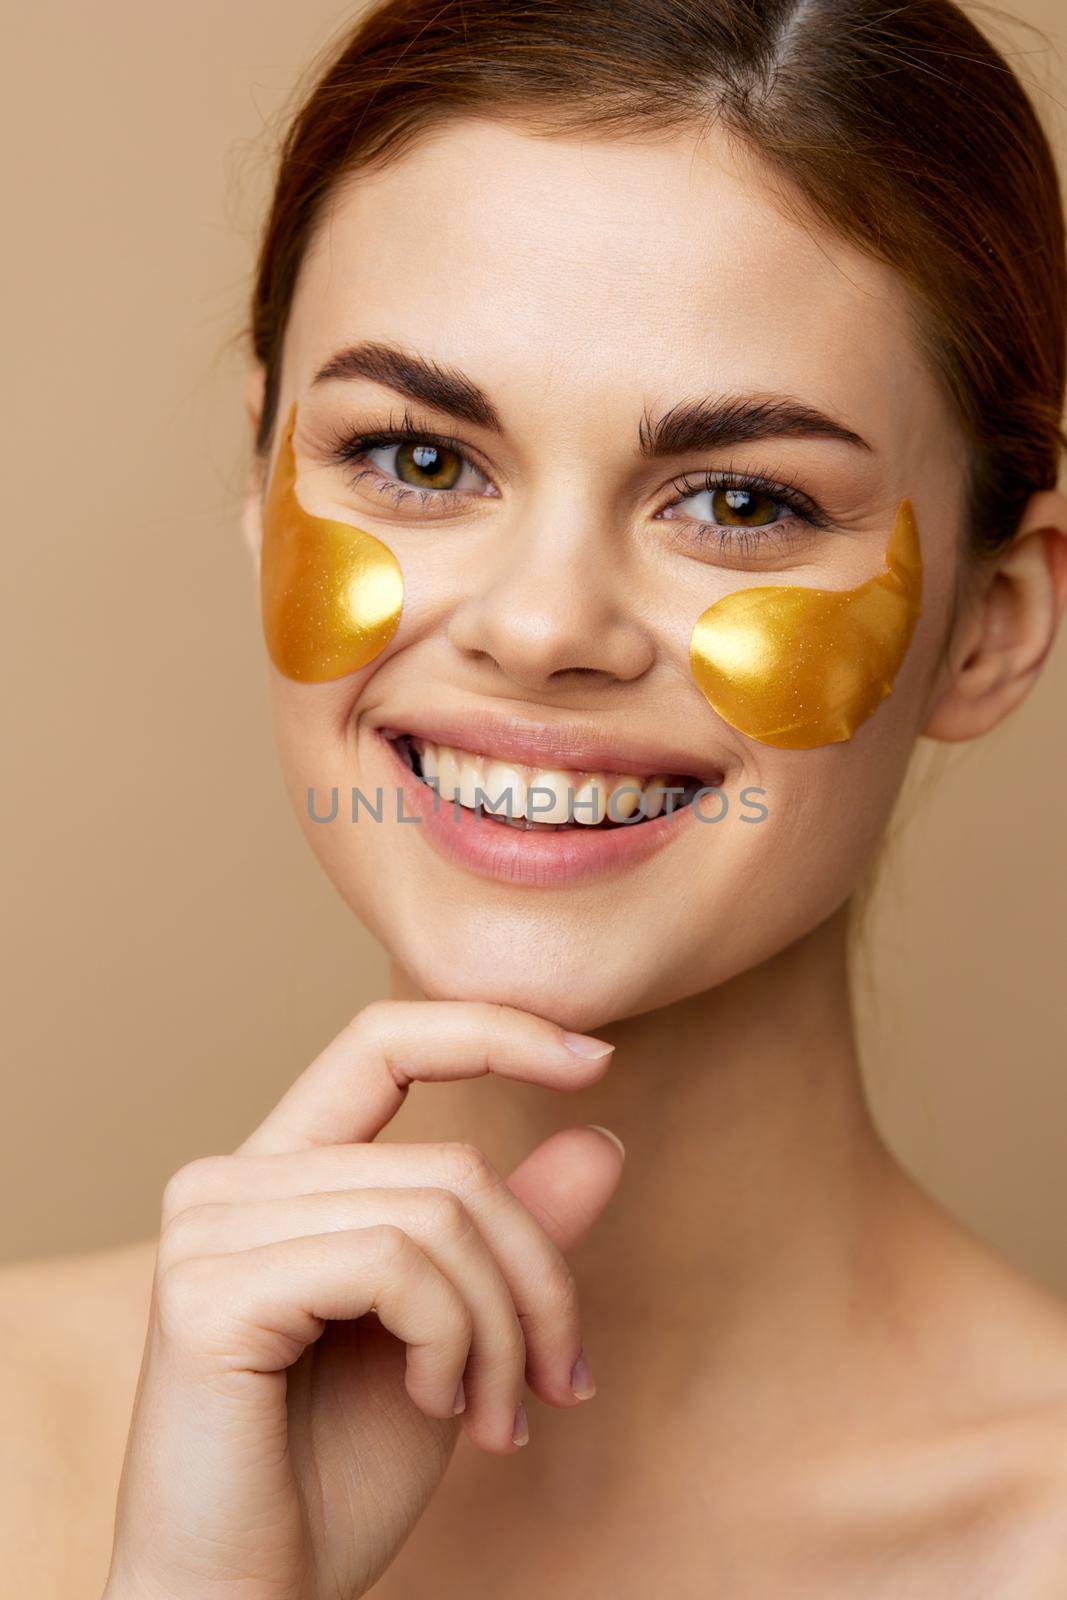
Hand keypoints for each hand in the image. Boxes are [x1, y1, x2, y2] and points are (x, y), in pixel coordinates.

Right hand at [103, 999, 621, 1598]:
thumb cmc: (336, 1479)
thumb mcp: (456, 1339)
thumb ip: (509, 1240)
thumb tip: (602, 1138)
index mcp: (277, 1176)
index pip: (383, 1044)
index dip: (492, 1028)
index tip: (598, 1059)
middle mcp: (227, 1182)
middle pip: (450, 1165)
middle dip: (537, 1278)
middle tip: (559, 1381)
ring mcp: (208, 1230)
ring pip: (435, 1213)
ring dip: (502, 1328)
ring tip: (497, 1415)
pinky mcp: (206, 1292)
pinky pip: (393, 1263)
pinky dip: (451, 1339)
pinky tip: (437, 1404)